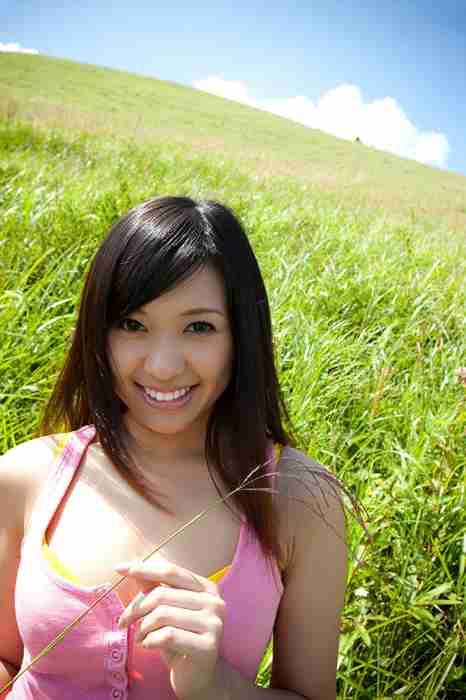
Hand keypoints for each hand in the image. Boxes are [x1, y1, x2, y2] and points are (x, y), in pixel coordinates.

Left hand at [115, 554, 226, 699]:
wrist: (197, 677)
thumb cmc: (179, 640)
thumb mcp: (167, 611)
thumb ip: (155, 587)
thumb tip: (134, 562)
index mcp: (206, 588)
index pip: (171, 571)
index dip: (143, 569)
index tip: (119, 568)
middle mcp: (214, 602)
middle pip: (162, 594)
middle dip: (136, 608)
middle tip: (124, 621)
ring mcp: (214, 623)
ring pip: (163, 614)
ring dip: (142, 627)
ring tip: (139, 637)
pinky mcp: (208, 646)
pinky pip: (168, 636)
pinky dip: (150, 640)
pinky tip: (148, 645)